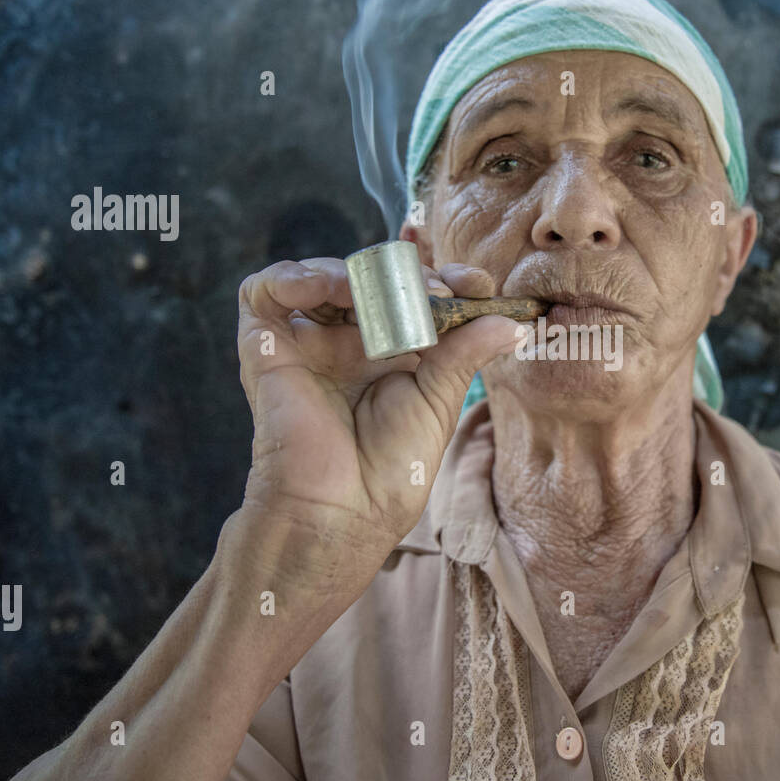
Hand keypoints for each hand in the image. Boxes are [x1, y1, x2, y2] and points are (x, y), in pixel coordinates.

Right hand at [228, 257, 521, 607]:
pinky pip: (266, 291)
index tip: (477, 284)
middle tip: (439, 289)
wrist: (344, 509)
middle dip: (408, 273)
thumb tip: (514, 324)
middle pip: (373, 278)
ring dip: (356, 270)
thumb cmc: (392, 469)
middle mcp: (350, 342)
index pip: (415, 295)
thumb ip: (466, 350)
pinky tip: (325, 286)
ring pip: (324, 276)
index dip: (444, 279)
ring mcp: (310, 342)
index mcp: (393, 353)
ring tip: (386, 291)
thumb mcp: (439, 398)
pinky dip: (292, 275)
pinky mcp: (267, 347)